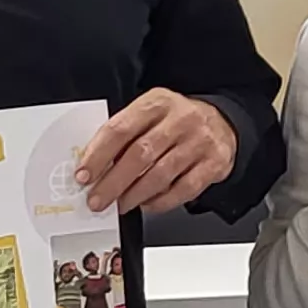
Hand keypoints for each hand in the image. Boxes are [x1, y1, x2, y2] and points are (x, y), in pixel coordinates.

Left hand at [78, 89, 238, 212]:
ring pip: (160, 174)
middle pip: (140, 154)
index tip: (84, 174)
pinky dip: (161, 201)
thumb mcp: (150, 114)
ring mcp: (199, 142)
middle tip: (97, 199)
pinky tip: (147, 204)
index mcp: (157, 102)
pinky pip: (183, 189)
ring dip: (134, 195)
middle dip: (113, 182)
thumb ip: (124, 135)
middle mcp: (180, 119)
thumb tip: (94, 166)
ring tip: (120, 205)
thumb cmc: (177, 121)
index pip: (121, 128)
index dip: (98, 154)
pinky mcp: (214, 163)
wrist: (223, 123)